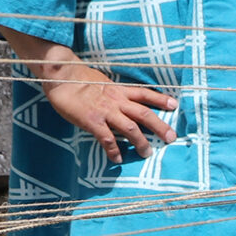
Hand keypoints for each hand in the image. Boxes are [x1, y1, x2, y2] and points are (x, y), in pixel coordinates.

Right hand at [41, 67, 178, 162]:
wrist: (60, 76)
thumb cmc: (78, 79)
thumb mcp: (102, 83)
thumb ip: (114, 93)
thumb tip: (121, 101)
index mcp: (119, 90)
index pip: (145, 94)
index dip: (160, 99)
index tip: (175, 105)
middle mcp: (117, 101)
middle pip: (144, 114)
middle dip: (159, 126)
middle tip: (171, 137)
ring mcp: (105, 111)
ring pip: (130, 128)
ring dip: (141, 142)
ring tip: (147, 153)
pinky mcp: (92, 121)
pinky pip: (107, 139)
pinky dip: (114, 150)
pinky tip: (118, 159)